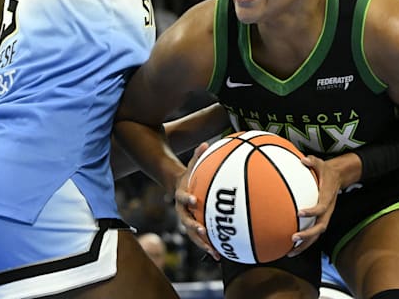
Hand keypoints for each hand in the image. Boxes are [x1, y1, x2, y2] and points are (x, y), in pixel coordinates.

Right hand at [173, 142, 219, 259]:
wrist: (178, 187)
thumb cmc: (189, 175)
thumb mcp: (191, 165)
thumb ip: (198, 156)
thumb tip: (205, 143)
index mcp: (181, 196)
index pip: (182, 198)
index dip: (187, 199)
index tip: (195, 201)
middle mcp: (182, 211)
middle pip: (185, 222)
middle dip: (194, 227)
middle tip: (203, 230)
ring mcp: (186, 221)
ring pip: (193, 236)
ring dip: (203, 244)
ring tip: (214, 252)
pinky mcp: (193, 228)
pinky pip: (200, 240)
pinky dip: (209, 247)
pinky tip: (220, 255)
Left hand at [288, 154, 342, 256]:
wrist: (338, 177)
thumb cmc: (326, 171)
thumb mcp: (321, 163)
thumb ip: (312, 161)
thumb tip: (303, 159)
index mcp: (327, 198)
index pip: (321, 208)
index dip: (312, 211)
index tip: (299, 213)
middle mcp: (328, 211)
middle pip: (320, 228)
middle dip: (308, 235)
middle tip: (293, 237)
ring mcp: (325, 217)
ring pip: (317, 235)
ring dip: (305, 245)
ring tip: (290, 251)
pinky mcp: (321, 220)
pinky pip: (313, 234)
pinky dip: (304, 242)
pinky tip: (292, 247)